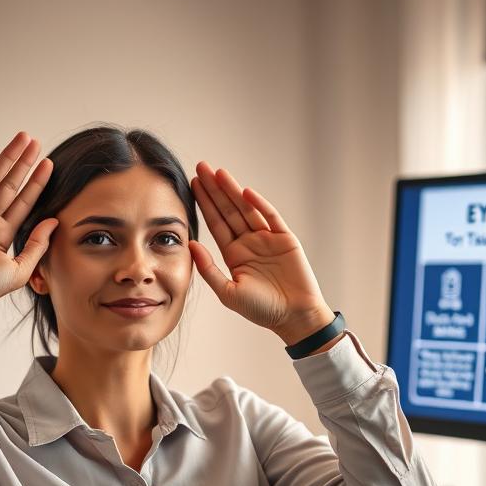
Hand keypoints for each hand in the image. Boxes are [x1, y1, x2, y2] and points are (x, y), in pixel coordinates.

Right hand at [0, 131, 58, 315]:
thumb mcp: (19, 270)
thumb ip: (37, 246)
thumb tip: (53, 221)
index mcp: (3, 235)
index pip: (24, 202)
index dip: (37, 183)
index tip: (49, 164)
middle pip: (10, 185)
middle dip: (24, 164)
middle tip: (36, 142)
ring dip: (6, 158)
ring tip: (21, 139)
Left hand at [189, 161, 334, 343]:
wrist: (294, 317)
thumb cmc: (261, 310)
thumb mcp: (228, 292)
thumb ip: (208, 269)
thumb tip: (191, 244)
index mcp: (234, 254)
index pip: (216, 223)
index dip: (205, 204)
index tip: (193, 184)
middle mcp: (249, 242)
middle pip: (229, 210)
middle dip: (215, 189)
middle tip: (201, 167)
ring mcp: (268, 239)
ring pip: (247, 209)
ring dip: (233, 191)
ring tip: (219, 173)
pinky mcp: (285, 239)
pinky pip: (271, 217)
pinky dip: (259, 204)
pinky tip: (245, 192)